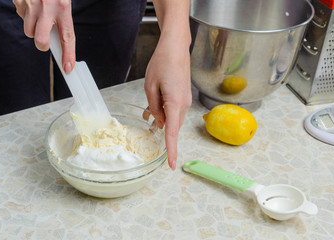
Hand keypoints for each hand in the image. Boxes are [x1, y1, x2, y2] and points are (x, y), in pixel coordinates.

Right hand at [13, 0, 74, 72]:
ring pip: (29, 31)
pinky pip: (21, 16)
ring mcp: (31, 4)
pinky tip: (31, 4)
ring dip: (33, 28)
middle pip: (41, 40)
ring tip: (39, 14)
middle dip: (41, 45)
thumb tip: (58, 40)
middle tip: (44, 40)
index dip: (68, 55)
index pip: (67, 37)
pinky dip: (26, 14)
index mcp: (63, 6)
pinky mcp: (19, 0)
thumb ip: (62, 19)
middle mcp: (47, 7)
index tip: (68, 68)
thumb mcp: (63, 0)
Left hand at [143, 34, 191, 169]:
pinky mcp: (184, 95)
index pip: (172, 133)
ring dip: (161, 118)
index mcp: (175, 103)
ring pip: (172, 117)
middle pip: (172, 125)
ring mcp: (185, 100)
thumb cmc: (162, 64)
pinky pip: (174, 109)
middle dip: (160, 130)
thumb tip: (158, 121)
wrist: (176, 48)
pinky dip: (164, 111)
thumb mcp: (150, 86)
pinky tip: (154, 107)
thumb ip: (154, 107)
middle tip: (147, 128)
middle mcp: (184, 104)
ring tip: (147, 113)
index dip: (171, 150)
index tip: (171, 165)